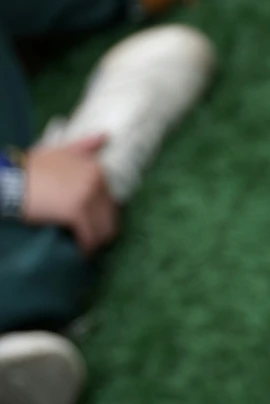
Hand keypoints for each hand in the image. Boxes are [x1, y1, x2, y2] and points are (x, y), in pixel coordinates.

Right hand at [23, 135, 116, 254]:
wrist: (9, 181)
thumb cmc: (29, 168)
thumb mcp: (58, 151)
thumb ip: (85, 145)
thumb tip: (106, 135)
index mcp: (95, 167)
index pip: (111, 200)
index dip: (102, 215)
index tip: (93, 223)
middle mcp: (96, 180)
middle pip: (110, 215)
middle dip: (101, 229)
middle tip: (90, 239)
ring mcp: (87, 195)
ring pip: (103, 228)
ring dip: (96, 241)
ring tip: (86, 247)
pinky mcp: (76, 212)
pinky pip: (89, 236)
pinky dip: (85, 247)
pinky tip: (80, 252)